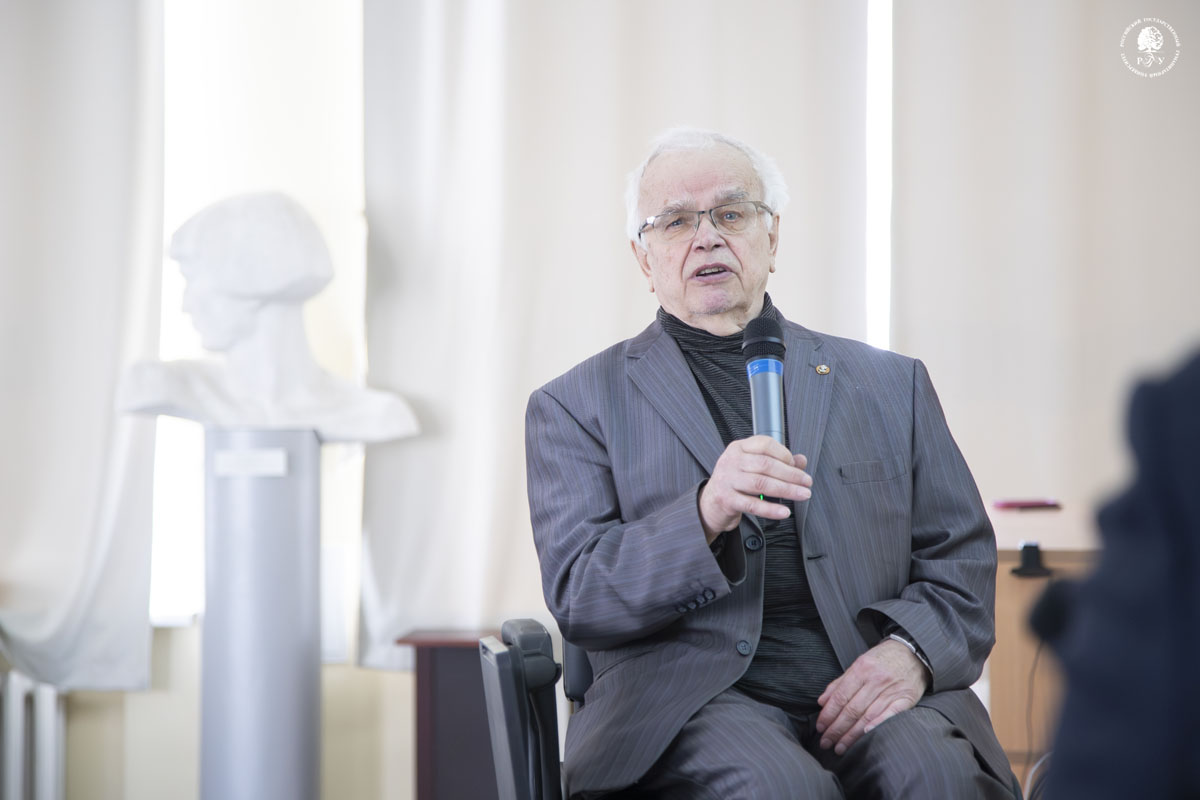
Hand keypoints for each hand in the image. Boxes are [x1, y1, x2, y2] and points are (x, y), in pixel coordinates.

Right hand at [697, 436, 811, 542]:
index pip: (765, 444)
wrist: (710, 503)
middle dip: (791, 474)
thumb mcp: (752, 467)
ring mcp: (727, 480)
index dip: (784, 454)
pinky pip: (753, 505)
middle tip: (806, 482)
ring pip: (761, 483)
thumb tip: (801, 460)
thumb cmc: (735, 482)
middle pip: (766, 464)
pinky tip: (784, 511)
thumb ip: (777, 461)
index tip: (796, 466)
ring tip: (802, 494)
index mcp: (739, 448)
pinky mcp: (726, 500)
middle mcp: (731, 461)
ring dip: (786, 490)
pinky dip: (771, 509)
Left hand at [815, 639, 928, 754]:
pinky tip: (866, 736)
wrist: (913, 652)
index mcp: (861, 668)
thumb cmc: (883, 658)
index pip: (840, 696)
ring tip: (840, 747)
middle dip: (836, 729)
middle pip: (852, 709)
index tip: (820, 727)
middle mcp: (875, 680)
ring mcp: (891, 690)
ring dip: (852, 735)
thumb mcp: (859, 663)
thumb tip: (822, 701)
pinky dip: (877, 726)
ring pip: (867, 716)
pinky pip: (890, 715)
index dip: (829, 714)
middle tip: (826, 742)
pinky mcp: (906, 699)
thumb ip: (840, 682)